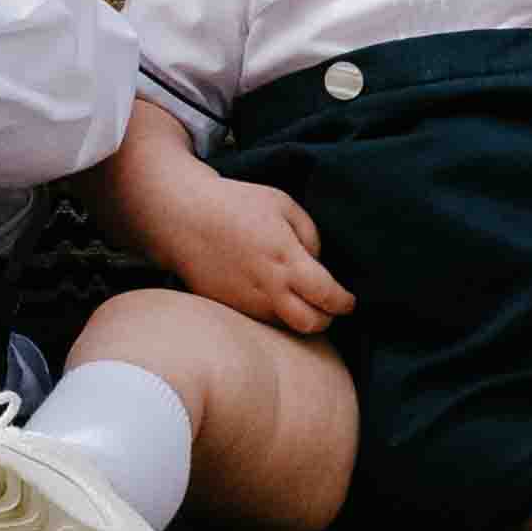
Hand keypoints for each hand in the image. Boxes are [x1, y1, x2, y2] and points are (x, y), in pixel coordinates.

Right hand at [145, 164, 352, 334]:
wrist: (182, 218)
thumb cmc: (235, 205)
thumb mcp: (283, 205)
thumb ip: (310, 235)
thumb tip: (319, 263)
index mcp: (286, 259)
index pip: (327, 297)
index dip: (344, 303)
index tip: (348, 300)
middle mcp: (268, 287)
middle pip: (311, 324)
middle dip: (326, 318)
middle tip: (327, 304)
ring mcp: (246, 301)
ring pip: (286, 326)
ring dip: (298, 316)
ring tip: (298, 296)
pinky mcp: (229, 307)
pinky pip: (260, 320)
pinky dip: (273, 313)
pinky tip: (271, 294)